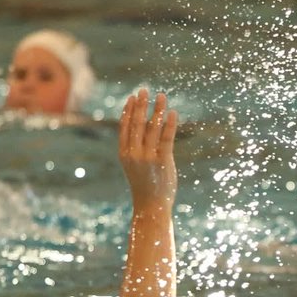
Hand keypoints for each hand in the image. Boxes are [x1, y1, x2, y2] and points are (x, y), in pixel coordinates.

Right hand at [120, 89, 177, 210]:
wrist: (150, 206)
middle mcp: (133, 153)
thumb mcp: (134, 165)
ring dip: (157, 110)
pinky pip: (167, 138)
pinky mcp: (162, 161)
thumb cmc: (145, 185)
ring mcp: (147, 157)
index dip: (128, 110)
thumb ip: (136, 148)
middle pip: (136, 123)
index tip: (132, 97)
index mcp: (124, 154)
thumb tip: (144, 128)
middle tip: (145, 90)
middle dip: (141, 105)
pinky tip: (172, 113)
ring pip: (152, 128)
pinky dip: (170, 124)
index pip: (124, 127)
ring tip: (162, 96)